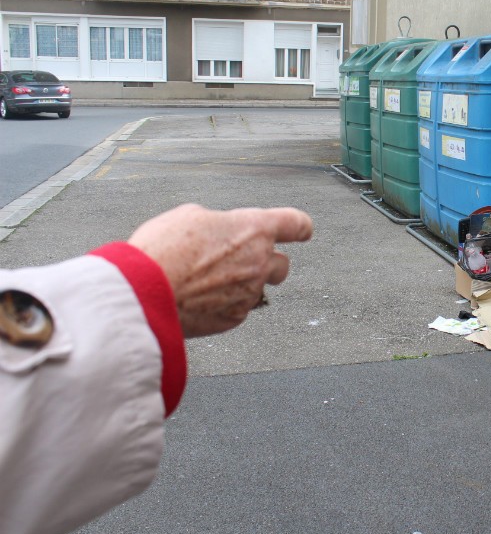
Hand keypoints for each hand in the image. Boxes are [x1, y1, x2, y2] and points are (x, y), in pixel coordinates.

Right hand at [127, 204, 313, 336]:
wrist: (144, 292)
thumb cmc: (162, 251)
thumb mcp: (188, 216)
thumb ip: (217, 222)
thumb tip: (219, 231)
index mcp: (254, 230)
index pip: (295, 224)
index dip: (300, 226)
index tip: (303, 230)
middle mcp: (260, 262)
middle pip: (282, 263)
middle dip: (266, 261)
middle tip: (242, 260)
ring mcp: (250, 293)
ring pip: (257, 288)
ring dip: (240, 283)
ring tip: (205, 280)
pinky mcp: (234, 317)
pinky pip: (237, 308)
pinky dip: (223, 303)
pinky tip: (198, 298)